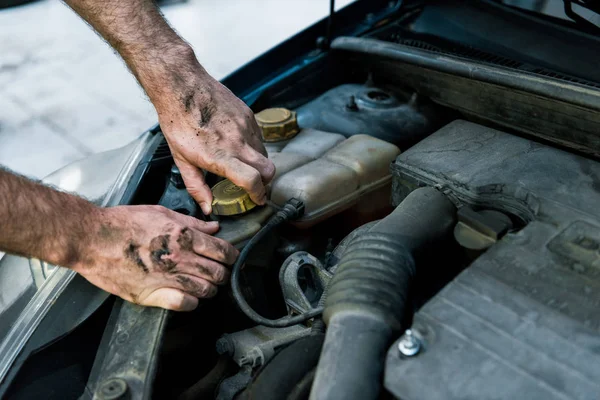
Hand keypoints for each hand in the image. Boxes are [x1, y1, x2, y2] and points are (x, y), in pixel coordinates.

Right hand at [71, 205, 238, 310]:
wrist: (92, 239)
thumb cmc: (123, 223)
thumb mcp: (160, 213)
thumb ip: (191, 222)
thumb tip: (214, 227)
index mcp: (183, 236)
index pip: (222, 251)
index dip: (231, 256)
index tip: (230, 257)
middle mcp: (178, 258)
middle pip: (217, 273)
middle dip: (223, 273)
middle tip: (219, 272)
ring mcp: (166, 278)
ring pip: (205, 290)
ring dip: (210, 289)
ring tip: (205, 285)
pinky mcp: (151, 295)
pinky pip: (184, 304)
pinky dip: (192, 302)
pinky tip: (189, 297)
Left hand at [156, 71, 275, 214]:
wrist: (182, 86)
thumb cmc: (178, 122)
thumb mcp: (181, 159)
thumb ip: (196, 186)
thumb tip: (208, 207)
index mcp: (220, 156)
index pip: (252, 180)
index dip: (259, 194)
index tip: (257, 199)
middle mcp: (237, 142)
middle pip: (268, 169)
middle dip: (266, 182)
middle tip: (256, 185)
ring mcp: (245, 127)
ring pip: (264, 153)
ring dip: (258, 163)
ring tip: (243, 163)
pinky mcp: (248, 115)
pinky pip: (258, 136)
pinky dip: (253, 145)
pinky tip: (237, 144)